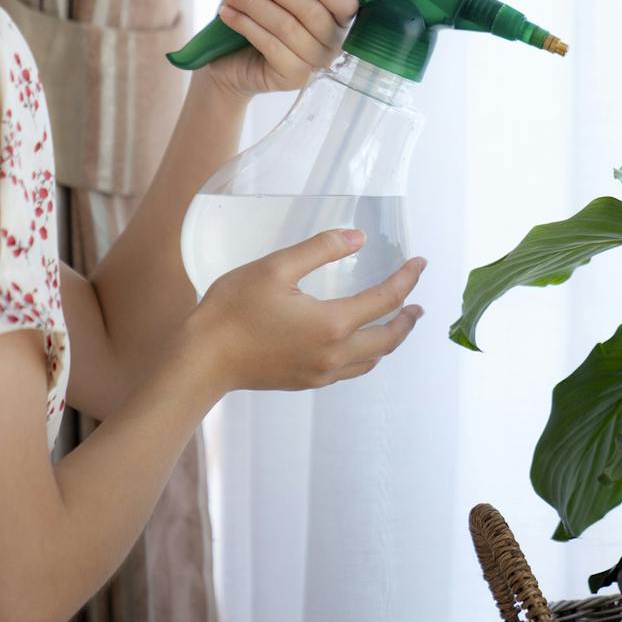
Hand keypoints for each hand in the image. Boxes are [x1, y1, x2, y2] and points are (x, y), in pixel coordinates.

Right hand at [188, 228, 424, 392]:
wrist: (202, 360)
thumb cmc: (233, 311)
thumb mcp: (275, 267)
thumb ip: (320, 249)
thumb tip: (358, 238)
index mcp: (332, 324)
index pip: (385, 299)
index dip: (407, 278)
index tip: (419, 263)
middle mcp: (334, 354)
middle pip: (388, 339)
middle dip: (407, 319)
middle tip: (418, 303)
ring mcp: (321, 373)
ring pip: (371, 359)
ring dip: (390, 340)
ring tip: (397, 322)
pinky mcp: (306, 382)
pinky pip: (351, 371)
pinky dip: (366, 355)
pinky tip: (359, 344)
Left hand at [202, 0, 363, 98]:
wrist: (228, 58)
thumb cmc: (263, 12)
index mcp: (341, 18)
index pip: (345, 0)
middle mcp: (335, 43)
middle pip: (312, 12)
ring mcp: (316, 64)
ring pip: (287, 26)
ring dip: (254, 4)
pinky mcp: (293, 78)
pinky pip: (271, 45)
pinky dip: (245, 24)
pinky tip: (227, 12)